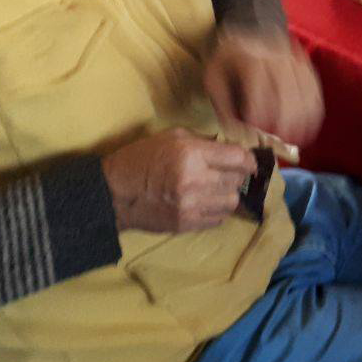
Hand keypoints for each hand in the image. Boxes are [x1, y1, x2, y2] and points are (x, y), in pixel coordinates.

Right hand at [100, 129, 257, 232]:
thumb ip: (204, 141)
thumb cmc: (141, 159)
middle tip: (227, 173)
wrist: (113, 193)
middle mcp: (195, 181)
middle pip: (237, 180)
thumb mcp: (172, 138)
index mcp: (192, 155)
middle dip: (236, 175)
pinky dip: (217, 211)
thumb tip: (230, 149)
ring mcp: (191, 206)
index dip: (249, 160)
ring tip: (216, 189)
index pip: (238, 158)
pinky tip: (205, 203)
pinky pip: (218, 219)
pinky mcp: (185, 224)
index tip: (248, 162)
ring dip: (228, 194)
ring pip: (232, 202)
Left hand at [203, 27, 324, 149]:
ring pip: (306, 95)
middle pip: (288, 95)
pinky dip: (313, 112)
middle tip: (280, 139)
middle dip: (285, 122)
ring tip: (297, 139)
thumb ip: (222, 104)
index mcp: (251, 61)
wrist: (251, 28)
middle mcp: (278, 60)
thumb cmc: (229, 58)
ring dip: (303, 120)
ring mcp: (296, 62)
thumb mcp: (213, 76)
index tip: (255, 130)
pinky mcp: (307, 67)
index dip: (259, 114)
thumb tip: (236, 130)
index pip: (259, 91)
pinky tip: (308, 127)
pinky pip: (315, 92)